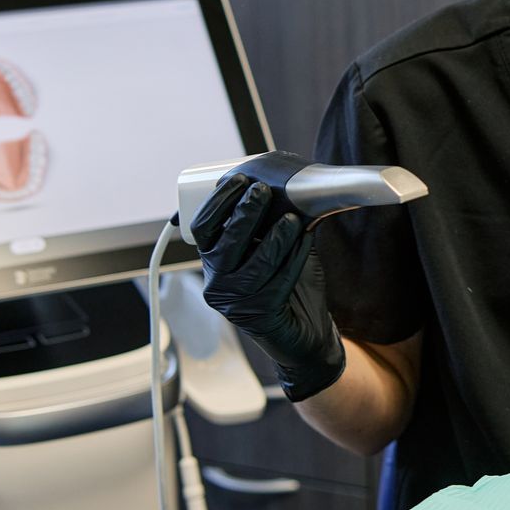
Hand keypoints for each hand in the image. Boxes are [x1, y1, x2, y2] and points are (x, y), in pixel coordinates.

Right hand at [190, 173, 345, 399]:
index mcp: (214, 261)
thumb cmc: (285, 283)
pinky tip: (306, 240)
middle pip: (225, 244)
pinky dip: (294, 258)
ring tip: (292, 218)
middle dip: (244, 214)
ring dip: (274, 237)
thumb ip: (268, 223)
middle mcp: (217, 283)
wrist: (304, 330)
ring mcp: (236, 303)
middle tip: (263, 191)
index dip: (218, 202)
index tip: (239, 179)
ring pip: (253, 265)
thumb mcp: (269, 249)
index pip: (203, 228)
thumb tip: (283, 184)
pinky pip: (278, 283)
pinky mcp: (260, 315)